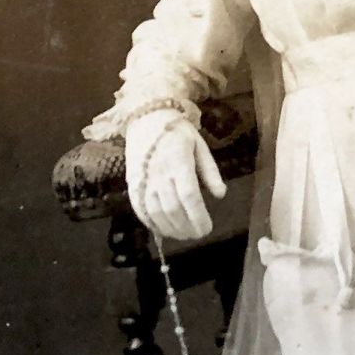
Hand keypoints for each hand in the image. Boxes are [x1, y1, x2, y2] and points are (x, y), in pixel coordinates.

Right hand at [127, 110, 225, 240]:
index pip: (188, 195)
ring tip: (184, 235)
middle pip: (173, 208)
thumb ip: (210, 172)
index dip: (198, 216)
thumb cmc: (177, 132)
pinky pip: (140, 209)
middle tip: (198, 234)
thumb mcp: (199, 146)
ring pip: (156, 213)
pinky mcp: (133, 184)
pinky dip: (152, 223)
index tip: (207, 228)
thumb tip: (221, 194)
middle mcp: (159, 172)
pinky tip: (163, 230)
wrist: (146, 119)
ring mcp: (143, 180)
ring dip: (171, 229)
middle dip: (187, 227)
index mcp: (178, 161)